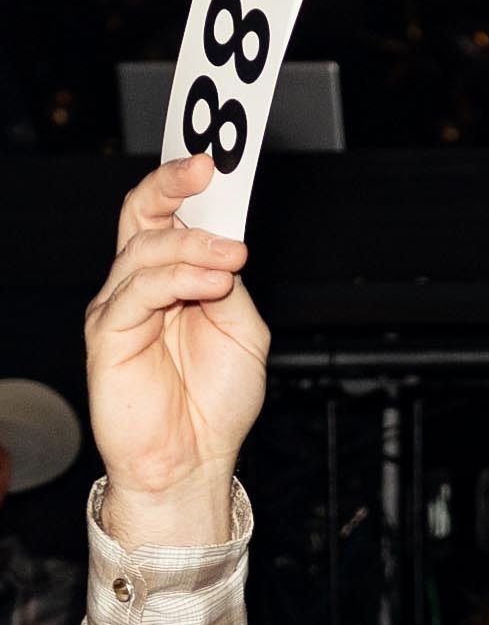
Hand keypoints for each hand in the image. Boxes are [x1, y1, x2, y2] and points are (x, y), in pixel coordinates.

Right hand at [84, 152, 269, 543]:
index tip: (215, 161)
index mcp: (172, 280)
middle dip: (172, 185)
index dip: (184, 184)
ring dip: (194, 245)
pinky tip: (211, 283)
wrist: (193, 463)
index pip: (168, 216)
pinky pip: (139, 291)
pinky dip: (179, 279)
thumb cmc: (215, 406)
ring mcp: (121, 307)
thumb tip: (225, 245)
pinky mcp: (109, 334)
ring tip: (233, 257)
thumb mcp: (242, 332)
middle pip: (142, 215)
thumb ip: (230, 286)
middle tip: (207, 170)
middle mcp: (140, 286)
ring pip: (146, 250)